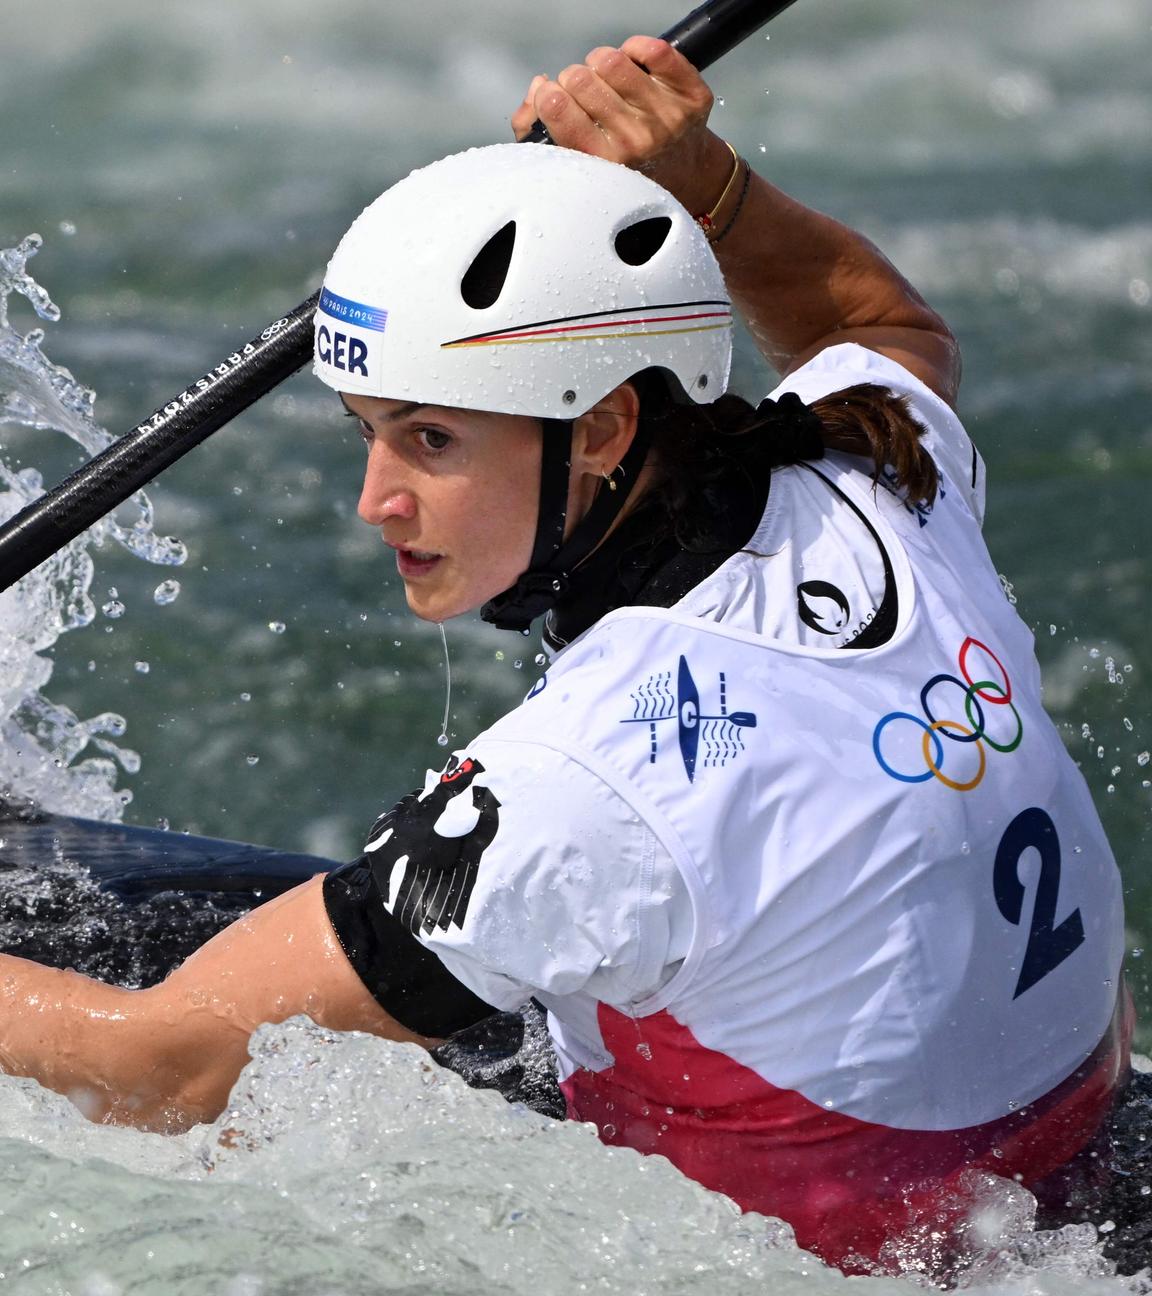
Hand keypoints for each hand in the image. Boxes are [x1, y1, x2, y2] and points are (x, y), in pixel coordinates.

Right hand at [510, 36, 734, 217]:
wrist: (683, 174)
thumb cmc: (621, 164)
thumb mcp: (576, 161)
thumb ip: (537, 128)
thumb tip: (539, 87)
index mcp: (603, 163)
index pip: (557, 107)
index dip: (549, 94)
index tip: (555, 97)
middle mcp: (636, 143)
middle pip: (581, 79)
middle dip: (575, 79)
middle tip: (585, 93)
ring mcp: (667, 119)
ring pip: (612, 60)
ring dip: (602, 62)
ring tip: (607, 78)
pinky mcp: (691, 97)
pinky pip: (655, 51)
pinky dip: (637, 48)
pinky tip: (634, 65)